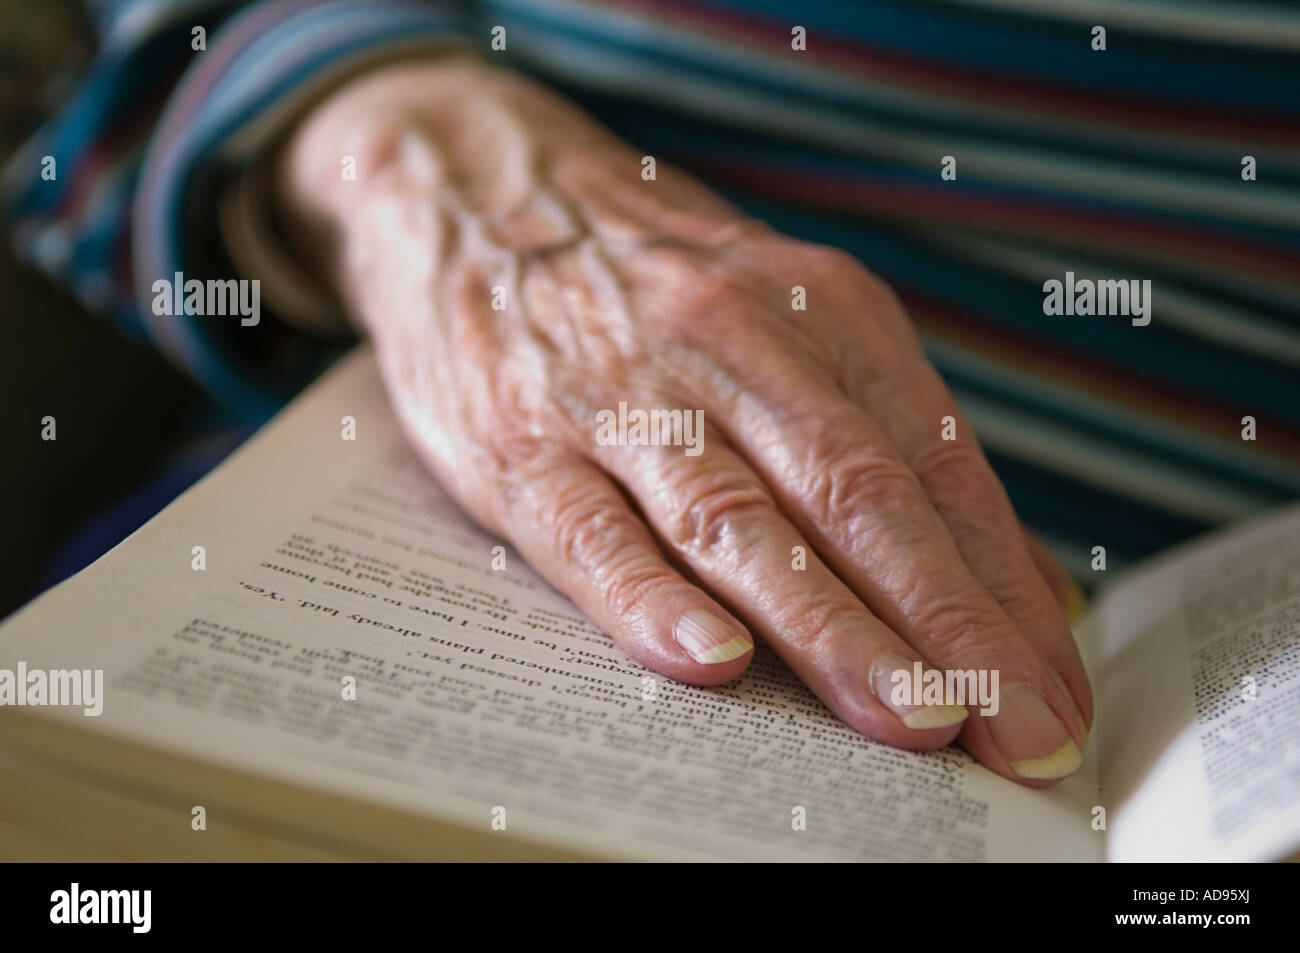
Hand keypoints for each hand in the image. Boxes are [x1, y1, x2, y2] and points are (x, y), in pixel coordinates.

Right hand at [277, 58, 1090, 784]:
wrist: (478, 195)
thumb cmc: (658, 281)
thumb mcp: (791, 316)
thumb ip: (892, 440)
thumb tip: (1012, 581)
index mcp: (820, 314)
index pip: (936, 468)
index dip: (1002, 590)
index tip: (1053, 691)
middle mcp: (732, 346)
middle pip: (859, 498)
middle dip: (951, 627)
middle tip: (1017, 731)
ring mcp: (623, 396)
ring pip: (739, 520)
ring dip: (832, 627)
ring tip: (911, 718)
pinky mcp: (520, 443)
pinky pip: (592, 529)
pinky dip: (652, 598)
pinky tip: (712, 661)